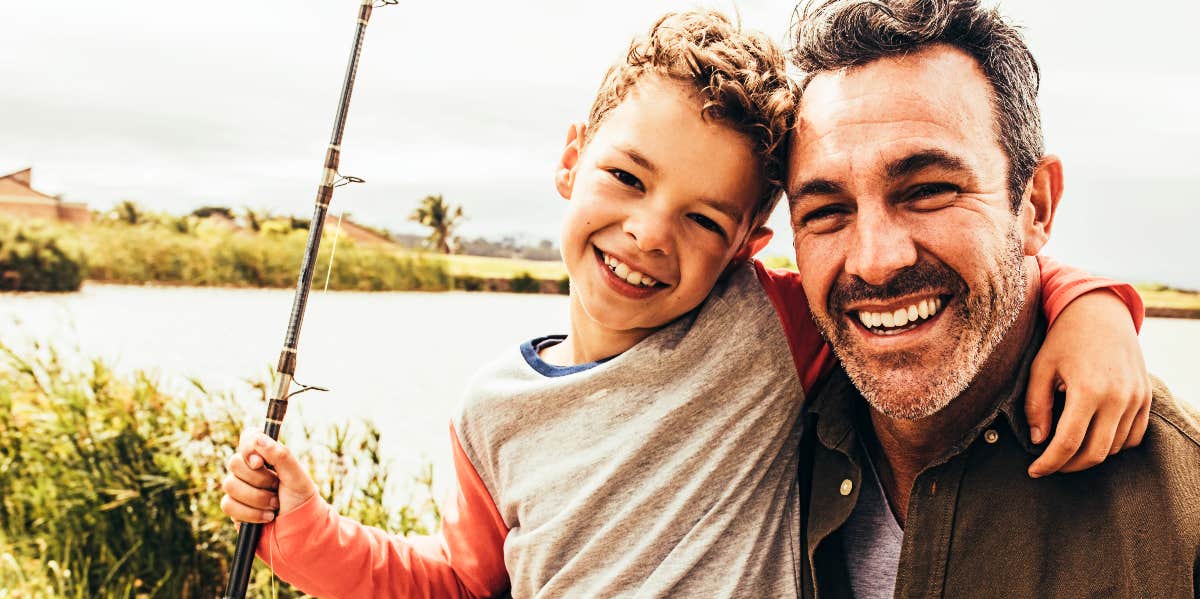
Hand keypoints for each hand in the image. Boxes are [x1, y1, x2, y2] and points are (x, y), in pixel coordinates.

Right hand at [220, 431, 317, 522]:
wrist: (298, 529)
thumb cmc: (300, 499)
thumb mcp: (296, 476)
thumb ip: (281, 455)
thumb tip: (258, 439)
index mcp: (267, 455)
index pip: (248, 437)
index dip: (248, 448)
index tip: (259, 463)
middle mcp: (250, 468)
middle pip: (234, 463)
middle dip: (259, 480)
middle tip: (276, 487)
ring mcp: (239, 487)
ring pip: (229, 485)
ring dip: (256, 498)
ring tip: (275, 504)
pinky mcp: (234, 506)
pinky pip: (228, 505)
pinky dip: (250, 513)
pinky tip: (266, 517)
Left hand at [1025, 290, 1151, 476]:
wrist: (1101, 312)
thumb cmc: (1064, 339)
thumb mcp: (1041, 368)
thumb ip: (1037, 406)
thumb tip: (1039, 441)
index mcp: (1088, 390)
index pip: (1068, 443)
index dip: (1049, 463)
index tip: (1034, 471)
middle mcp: (1118, 398)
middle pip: (1095, 453)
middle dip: (1068, 466)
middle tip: (1049, 465)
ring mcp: (1136, 398)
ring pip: (1115, 447)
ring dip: (1090, 455)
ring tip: (1067, 448)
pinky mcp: (1146, 397)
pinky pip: (1134, 436)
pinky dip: (1113, 444)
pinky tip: (1093, 438)